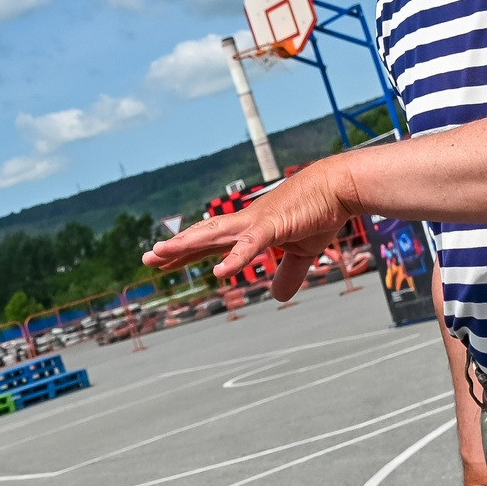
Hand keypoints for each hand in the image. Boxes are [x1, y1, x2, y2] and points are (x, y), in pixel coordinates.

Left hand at [140, 160, 352, 301]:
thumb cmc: (320, 213)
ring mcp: (256, 223)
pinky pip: (250, 245)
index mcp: (249, 229)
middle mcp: (245, 223)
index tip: (163, 260)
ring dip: (187, 245)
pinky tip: (219, 273)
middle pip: (203, 238)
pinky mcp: (273, 226)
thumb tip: (278, 297)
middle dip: (175, 249)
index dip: (186, 252)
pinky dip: (234, 259)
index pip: (210, 242)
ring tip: (160, 253)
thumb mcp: (302, 252)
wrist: (339, 188)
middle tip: (147, 259)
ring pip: (214, 235)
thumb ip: (287, 274)